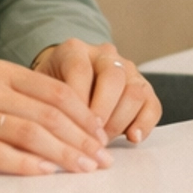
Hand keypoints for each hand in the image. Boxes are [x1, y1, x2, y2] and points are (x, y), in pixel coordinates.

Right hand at [0, 59, 116, 176]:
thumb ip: (24, 98)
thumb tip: (73, 122)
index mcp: (1, 72)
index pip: (55, 91)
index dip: (84, 114)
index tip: (103, 135)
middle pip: (49, 114)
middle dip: (82, 139)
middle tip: (103, 159)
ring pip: (30, 133)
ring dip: (64, 154)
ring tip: (85, 169)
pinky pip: (0, 154)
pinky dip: (28, 164)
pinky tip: (47, 173)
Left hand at [33, 38, 161, 144]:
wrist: (65, 80)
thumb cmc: (50, 89)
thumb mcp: (40, 89)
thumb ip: (45, 103)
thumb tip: (48, 133)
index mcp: (75, 50)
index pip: (80, 71)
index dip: (79, 102)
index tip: (72, 126)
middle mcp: (105, 55)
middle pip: (113, 78)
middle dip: (103, 113)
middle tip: (91, 138)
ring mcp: (128, 70)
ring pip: (135, 92)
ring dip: (120, 121)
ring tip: (104, 142)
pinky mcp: (144, 88)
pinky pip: (152, 105)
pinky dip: (145, 123)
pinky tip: (133, 138)